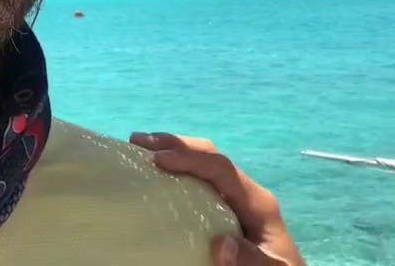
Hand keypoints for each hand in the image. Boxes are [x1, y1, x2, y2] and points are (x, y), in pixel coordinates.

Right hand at [130, 132, 304, 265]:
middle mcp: (244, 192)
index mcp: (256, 201)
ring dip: (173, 152)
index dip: (190, 159)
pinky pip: (199, 181)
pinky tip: (154, 173)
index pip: (221, 168)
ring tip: (139, 148)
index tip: (158, 159)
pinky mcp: (224, 206)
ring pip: (202, 164)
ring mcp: (234, 197)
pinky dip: (176, 171)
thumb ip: (251, 259)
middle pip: (210, 156)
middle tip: (137, 141)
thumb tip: (221, 243)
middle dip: (176, 144)